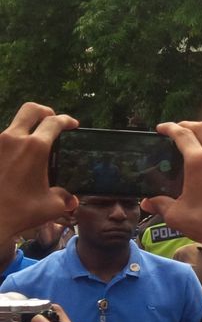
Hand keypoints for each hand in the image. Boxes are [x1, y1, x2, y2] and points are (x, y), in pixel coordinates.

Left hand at [0, 103, 78, 242]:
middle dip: (44, 111)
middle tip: (51, 119)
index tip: (73, 125)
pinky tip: (14, 163)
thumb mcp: (51, 206)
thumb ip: (64, 198)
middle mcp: (13, 139)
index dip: (66, 120)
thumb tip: (72, 200)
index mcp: (35, 147)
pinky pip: (1, 143)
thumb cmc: (19, 211)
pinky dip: (11, 147)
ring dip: (24, 131)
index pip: (54, 122)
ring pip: (13, 126)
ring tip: (31, 148)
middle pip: (30, 110)